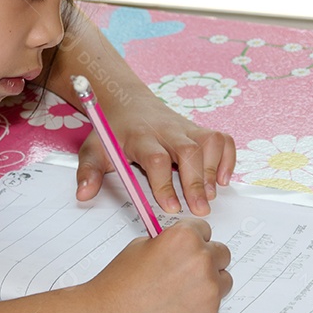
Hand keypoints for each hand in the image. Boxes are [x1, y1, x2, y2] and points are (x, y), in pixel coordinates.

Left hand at [76, 87, 235, 215]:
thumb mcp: (94, 148)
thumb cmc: (113, 131)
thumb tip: (84, 194)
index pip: (155, 158)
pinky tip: (221, 180)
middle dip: (195, 181)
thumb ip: (89, 171)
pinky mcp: (198, 129)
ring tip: (209, 196)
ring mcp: (185, 128)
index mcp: (139, 136)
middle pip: (188, 150)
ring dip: (212, 170)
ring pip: (208, 142)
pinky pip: (222, 139)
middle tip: (200, 209)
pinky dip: (228, 158)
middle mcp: (166, 130)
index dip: (164, 183)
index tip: (170, 207)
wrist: (127, 103)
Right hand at [83, 219, 231, 312]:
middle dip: (205, 258)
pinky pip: (216, 303)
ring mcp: (208, 288)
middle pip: (221, 253)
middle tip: (186, 268)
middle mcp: (201, 260)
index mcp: (184, 237)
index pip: (204, 228)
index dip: (194, 238)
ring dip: (209, 281)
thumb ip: (168, 242)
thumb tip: (180, 245)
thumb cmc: (120, 285)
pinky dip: (203, 303)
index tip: (189, 245)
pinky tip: (181, 304)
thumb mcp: (141, 246)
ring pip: (223, 279)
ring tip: (183, 288)